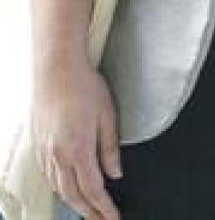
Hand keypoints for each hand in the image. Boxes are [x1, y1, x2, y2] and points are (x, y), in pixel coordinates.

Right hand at [33, 55, 121, 219]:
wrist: (56, 70)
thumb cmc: (84, 87)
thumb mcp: (108, 115)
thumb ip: (110, 148)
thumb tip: (115, 173)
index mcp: (78, 149)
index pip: (93, 189)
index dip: (103, 207)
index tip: (113, 217)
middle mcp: (57, 155)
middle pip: (72, 195)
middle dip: (88, 211)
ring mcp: (44, 151)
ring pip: (58, 187)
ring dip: (74, 202)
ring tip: (88, 210)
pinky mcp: (38, 145)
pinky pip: (49, 175)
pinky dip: (60, 187)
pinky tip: (69, 188)